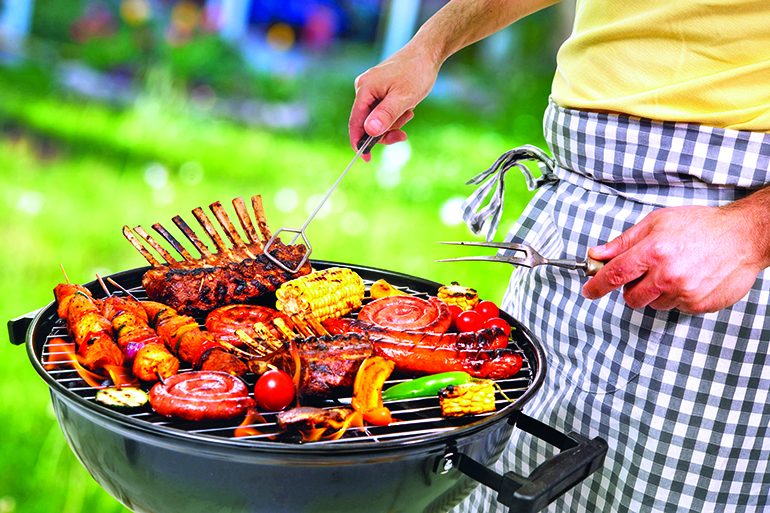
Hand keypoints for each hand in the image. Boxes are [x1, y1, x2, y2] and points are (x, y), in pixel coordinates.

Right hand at [348, 43, 439, 160]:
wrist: (428, 53)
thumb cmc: (417, 73)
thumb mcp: (404, 98)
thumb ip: (386, 115)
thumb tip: (369, 131)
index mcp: (365, 88)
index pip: (355, 122)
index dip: (360, 142)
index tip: (367, 158)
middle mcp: (363, 87)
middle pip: (367, 122)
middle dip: (385, 130)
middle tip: (403, 134)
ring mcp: (370, 88)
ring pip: (376, 118)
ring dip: (394, 121)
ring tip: (409, 111)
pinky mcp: (379, 89)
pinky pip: (382, 110)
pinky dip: (395, 114)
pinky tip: (407, 106)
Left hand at [581, 205, 768, 313]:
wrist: (742, 236)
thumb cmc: (701, 226)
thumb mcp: (656, 222)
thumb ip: (623, 242)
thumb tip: (598, 254)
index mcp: (653, 252)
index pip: (613, 275)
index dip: (596, 285)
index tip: (589, 291)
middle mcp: (667, 276)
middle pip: (631, 297)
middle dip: (632, 288)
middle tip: (645, 272)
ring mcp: (684, 293)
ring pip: (653, 304)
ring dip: (656, 292)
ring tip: (673, 271)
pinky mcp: (698, 305)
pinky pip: (675, 307)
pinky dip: (676, 296)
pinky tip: (688, 278)